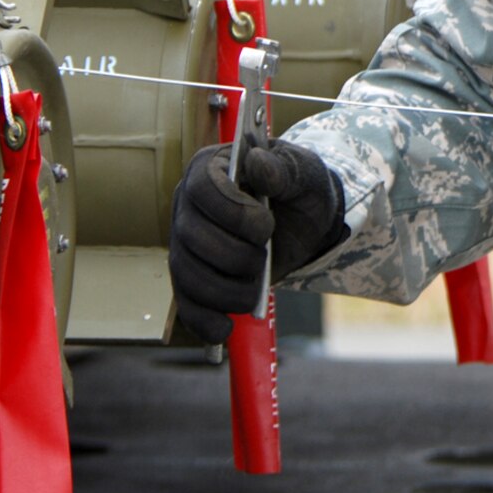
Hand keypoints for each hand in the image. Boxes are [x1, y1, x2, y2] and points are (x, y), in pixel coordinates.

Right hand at [168, 139, 348, 342]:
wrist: (306, 221)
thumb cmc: (300, 188)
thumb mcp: (304, 172)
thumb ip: (283, 167)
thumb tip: (258, 162)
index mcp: (210, 167)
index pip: (203, 188)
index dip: (231, 212)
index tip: (264, 226)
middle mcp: (189, 204)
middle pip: (192, 236)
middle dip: (233, 255)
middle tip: (263, 256)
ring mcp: (186, 242)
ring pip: (186, 273)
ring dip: (224, 289)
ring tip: (254, 290)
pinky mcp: (192, 275)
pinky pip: (186, 302)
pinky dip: (203, 319)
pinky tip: (224, 331)